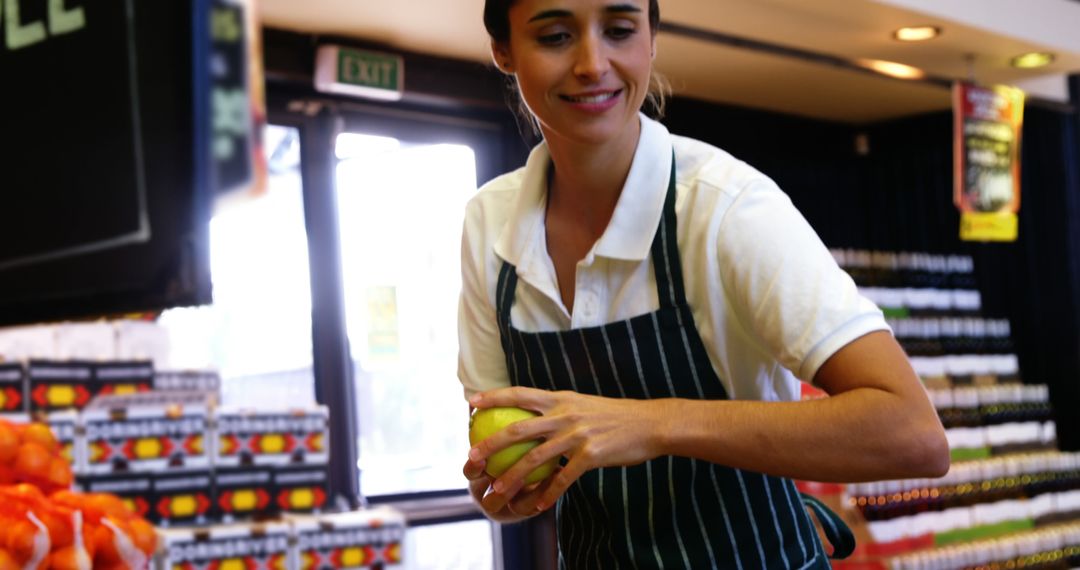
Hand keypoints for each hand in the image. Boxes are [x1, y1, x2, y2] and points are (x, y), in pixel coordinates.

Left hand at [467, 387, 667, 513]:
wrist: (650, 423)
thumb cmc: (615, 417)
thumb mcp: (584, 405)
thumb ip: (560, 410)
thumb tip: (536, 417)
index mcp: (560, 399)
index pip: (520, 393)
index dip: (494, 396)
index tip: (472, 401)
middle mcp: (564, 414)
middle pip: (518, 429)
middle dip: (491, 444)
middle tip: (471, 458)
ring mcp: (577, 434)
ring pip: (534, 458)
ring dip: (512, 477)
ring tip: (497, 491)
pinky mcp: (591, 454)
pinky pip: (563, 478)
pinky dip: (547, 494)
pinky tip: (536, 506)